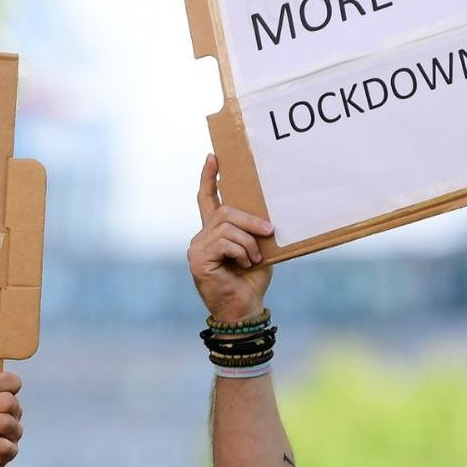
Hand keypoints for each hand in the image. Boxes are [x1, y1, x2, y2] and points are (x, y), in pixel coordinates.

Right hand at [187, 154, 273, 323]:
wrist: (245, 310)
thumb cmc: (251, 281)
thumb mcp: (256, 248)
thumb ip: (252, 230)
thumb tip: (264, 214)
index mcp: (213, 233)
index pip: (207, 199)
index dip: (209, 177)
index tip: (213, 157)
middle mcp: (200, 237)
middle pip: (224, 211)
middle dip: (249, 219)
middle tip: (269, 230)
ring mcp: (196, 248)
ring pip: (227, 226)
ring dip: (249, 241)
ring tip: (255, 258)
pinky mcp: (198, 260)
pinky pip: (225, 242)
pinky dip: (242, 251)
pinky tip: (244, 264)